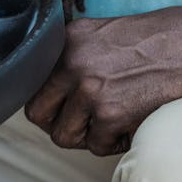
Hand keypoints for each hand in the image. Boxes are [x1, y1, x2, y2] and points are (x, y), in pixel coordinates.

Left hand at [25, 7, 181, 155]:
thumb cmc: (149, 42)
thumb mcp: (97, 35)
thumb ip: (70, 56)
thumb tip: (49, 88)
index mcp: (66, 42)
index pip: (31, 84)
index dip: (47, 100)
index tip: (60, 105)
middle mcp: (72, 64)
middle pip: (38, 114)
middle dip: (56, 123)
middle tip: (77, 123)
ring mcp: (90, 90)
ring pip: (64, 136)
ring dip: (86, 135)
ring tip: (108, 122)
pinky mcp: (111, 114)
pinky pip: (97, 146)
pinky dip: (113, 142)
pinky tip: (128, 124)